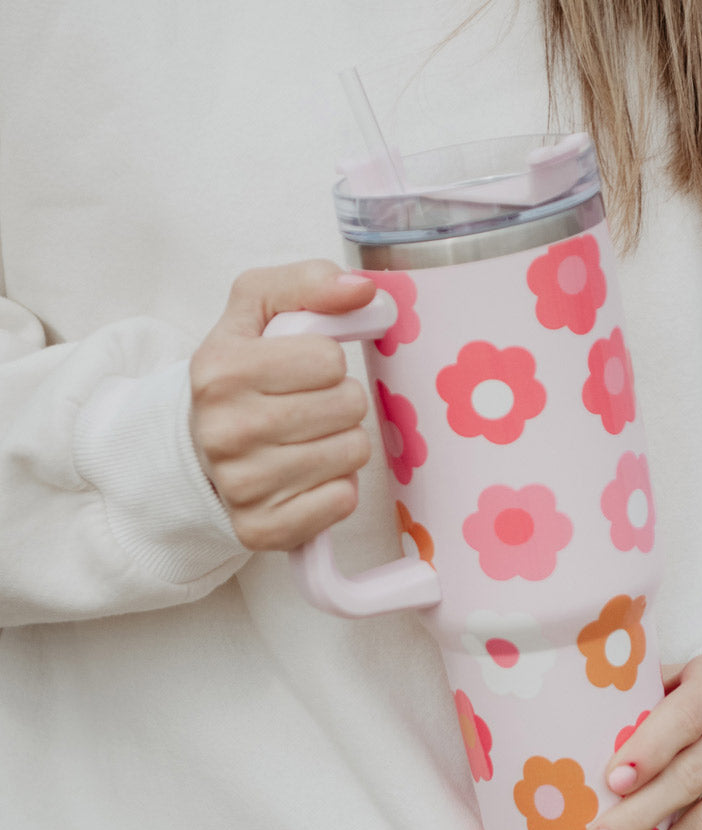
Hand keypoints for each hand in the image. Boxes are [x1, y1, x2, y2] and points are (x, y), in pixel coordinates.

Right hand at [190, 260, 375, 549]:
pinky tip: (305, 475)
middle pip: (348, 406)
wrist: (194, 447)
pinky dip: (335, 486)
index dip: (325, 361)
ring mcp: (241, 487)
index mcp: (221, 371)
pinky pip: (343, 500)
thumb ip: (308, 284)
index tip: (299, 371)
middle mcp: (225, 432)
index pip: (329, 358)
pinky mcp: (262, 529)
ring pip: (353, 453)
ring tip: (305, 439)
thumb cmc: (238, 375)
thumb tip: (364, 290)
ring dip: (341, 443)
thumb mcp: (257, 310)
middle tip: (306, 406)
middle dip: (339, 401)